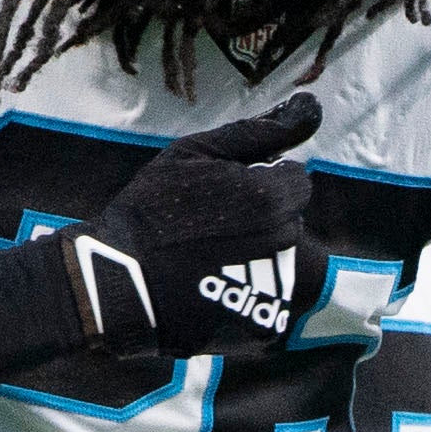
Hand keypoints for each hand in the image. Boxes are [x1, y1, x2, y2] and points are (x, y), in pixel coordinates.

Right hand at [66, 94, 324, 357]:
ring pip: (284, 260)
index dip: (261, 181)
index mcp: (272, 197)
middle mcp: (284, 244)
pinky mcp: (266, 325)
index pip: (297, 181)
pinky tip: (212, 285)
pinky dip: (250, 292)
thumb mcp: (196, 153)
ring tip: (210, 259)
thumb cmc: (152, 210)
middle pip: (291, 220)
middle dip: (262, 217)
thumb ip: (260, 130)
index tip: (224, 194)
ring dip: (258, 256)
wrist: (119, 284)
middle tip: (211, 226)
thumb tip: (311, 107)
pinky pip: (273, 298)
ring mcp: (278, 288)